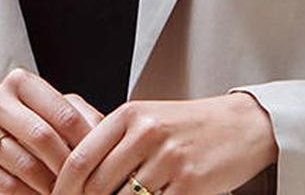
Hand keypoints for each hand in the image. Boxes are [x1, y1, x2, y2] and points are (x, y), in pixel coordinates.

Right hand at [0, 68, 98, 193]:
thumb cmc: (23, 128)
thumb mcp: (51, 115)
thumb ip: (80, 118)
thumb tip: (111, 134)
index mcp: (20, 83)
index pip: (63, 112)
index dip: (88, 141)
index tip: (104, 161)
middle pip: (42, 136)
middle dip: (68, 166)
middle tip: (85, 184)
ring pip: (23, 163)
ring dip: (50, 184)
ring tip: (65, 193)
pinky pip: (4, 183)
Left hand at [53, 92, 276, 194]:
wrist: (241, 125)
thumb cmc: (186, 126)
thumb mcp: (146, 122)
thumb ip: (112, 144)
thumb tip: (76, 178)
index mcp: (129, 115)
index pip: (80, 159)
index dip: (63, 187)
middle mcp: (146, 134)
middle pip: (98, 185)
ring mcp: (169, 159)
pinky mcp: (190, 183)